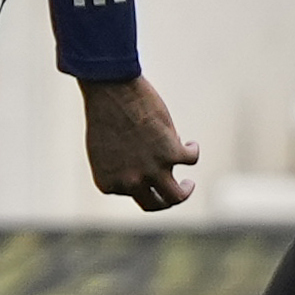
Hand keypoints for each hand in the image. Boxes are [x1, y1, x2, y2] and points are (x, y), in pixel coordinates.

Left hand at [80, 73, 199, 210]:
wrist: (109, 90)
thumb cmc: (102, 113)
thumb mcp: (103, 149)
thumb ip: (120, 166)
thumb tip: (145, 172)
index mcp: (108, 183)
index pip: (129, 193)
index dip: (139, 179)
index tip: (142, 166)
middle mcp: (130, 182)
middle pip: (154, 204)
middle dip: (164, 201)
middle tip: (173, 190)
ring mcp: (152, 170)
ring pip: (176, 195)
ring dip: (185, 191)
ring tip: (188, 184)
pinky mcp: (172, 152)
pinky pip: (191, 159)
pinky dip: (192, 150)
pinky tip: (190, 143)